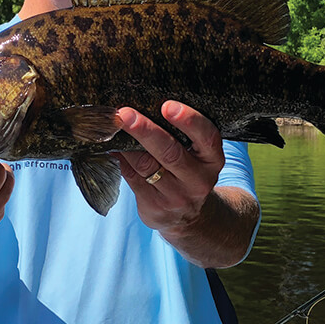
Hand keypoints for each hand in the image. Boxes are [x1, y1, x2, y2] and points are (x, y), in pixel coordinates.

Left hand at [114, 101, 224, 232]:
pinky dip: (120, 159)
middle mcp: (198, 180)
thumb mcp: (197, 155)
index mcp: (212, 160)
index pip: (207, 137)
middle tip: (125, 114)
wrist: (188, 217)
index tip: (167, 106)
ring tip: (112, 126)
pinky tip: (113, 147)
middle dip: (146, 131)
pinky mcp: (155, 208)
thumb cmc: (188, 172)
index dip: (189, 120)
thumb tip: (141, 108)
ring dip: (126, 144)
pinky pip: (132, 177)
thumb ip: (180, 135)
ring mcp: (176, 197)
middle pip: (170, 152)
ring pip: (145, 165)